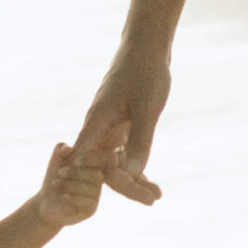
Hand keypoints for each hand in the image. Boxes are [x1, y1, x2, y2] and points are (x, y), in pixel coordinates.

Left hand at [38, 139, 104, 227]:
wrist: (45, 202)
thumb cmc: (54, 179)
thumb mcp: (55, 161)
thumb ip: (61, 149)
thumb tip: (69, 148)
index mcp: (94, 168)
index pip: (103, 160)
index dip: (91, 160)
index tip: (75, 162)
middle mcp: (98, 183)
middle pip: (97, 176)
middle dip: (77, 173)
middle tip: (60, 173)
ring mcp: (95, 197)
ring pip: (92, 191)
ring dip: (71, 185)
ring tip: (55, 184)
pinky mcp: (90, 210)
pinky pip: (87, 204)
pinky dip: (73, 200)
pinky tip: (63, 198)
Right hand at [74, 35, 170, 205]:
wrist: (146, 46)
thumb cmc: (145, 73)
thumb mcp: (147, 110)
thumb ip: (140, 142)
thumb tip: (134, 175)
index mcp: (97, 124)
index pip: (90, 164)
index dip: (103, 185)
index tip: (128, 199)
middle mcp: (98, 128)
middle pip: (104, 167)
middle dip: (127, 186)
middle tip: (152, 200)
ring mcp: (107, 126)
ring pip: (114, 161)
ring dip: (133, 179)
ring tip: (156, 195)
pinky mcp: (119, 123)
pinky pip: (122, 151)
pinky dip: (135, 165)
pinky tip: (150, 179)